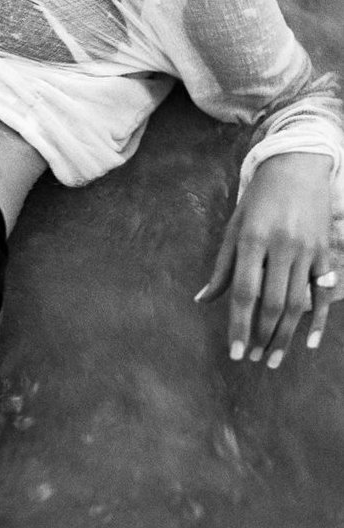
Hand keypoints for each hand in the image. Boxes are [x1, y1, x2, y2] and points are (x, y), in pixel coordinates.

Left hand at [195, 151, 336, 366]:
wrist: (297, 167)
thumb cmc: (258, 200)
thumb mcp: (234, 227)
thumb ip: (222, 267)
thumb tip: (203, 300)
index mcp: (252, 240)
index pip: (243, 293)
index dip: (238, 325)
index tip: (234, 352)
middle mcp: (281, 247)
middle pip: (273, 304)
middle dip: (262, 337)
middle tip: (254, 360)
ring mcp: (307, 251)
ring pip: (298, 304)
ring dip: (285, 336)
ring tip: (273, 358)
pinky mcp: (325, 253)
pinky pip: (324, 293)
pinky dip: (318, 321)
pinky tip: (309, 343)